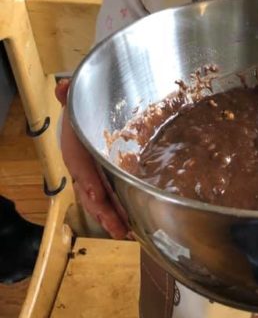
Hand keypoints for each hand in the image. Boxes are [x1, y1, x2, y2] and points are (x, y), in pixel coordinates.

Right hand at [56, 79, 128, 239]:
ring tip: (127, 233)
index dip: (88, 182)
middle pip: (92, 195)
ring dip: (112, 219)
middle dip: (104, 212)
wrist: (84, 120)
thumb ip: (72, 96)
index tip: (97, 194)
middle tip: (120, 228)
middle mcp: (83, 170)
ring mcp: (93, 180)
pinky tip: (133, 226)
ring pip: (100, 204)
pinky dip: (119, 215)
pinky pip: (110, 201)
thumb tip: (64, 85)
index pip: (81, 169)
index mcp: (76, 152)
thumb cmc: (83, 114)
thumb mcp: (79, 104)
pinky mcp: (105, 184)